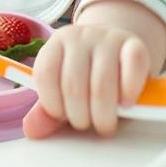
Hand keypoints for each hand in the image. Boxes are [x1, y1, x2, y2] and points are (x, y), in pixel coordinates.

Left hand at [22, 23, 150, 138]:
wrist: (118, 49)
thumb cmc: (88, 75)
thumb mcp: (64, 90)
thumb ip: (48, 109)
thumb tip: (31, 129)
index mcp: (55, 44)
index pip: (45, 74)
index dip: (52, 104)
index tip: (61, 117)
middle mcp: (79, 37)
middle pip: (73, 84)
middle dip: (79, 116)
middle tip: (87, 124)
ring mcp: (107, 39)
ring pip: (102, 83)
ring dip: (103, 114)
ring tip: (105, 123)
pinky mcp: (134, 44)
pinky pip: (132, 67)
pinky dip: (129, 92)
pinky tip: (125, 104)